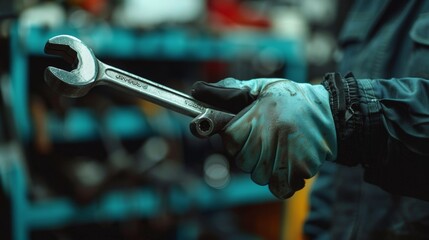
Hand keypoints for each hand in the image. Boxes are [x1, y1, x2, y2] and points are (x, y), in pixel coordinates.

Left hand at [191, 78, 336, 198]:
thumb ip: (228, 91)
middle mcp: (270, 137)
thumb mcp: (260, 88)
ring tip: (281, 147)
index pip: (230, 138)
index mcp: (258, 115)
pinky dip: (282, 180)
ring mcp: (285, 156)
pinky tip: (290, 162)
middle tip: (268, 136)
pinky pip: (278, 187)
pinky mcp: (300, 170)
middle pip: (242, 160)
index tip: (247, 129)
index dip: (236, 135)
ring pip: (258, 175)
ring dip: (266, 166)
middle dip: (250, 151)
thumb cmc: (291, 99)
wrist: (332, 113)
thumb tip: (196, 90)